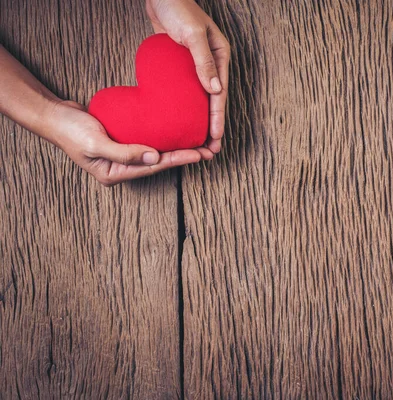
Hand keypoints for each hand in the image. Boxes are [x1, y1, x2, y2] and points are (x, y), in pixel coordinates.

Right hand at [44, 100, 212, 186]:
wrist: (54, 115)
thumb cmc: (71, 130)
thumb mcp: (96, 143)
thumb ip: (125, 152)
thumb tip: (155, 157)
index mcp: (115, 174)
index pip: (154, 167)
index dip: (177, 160)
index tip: (198, 154)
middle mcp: (122, 167)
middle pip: (159, 162)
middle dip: (183, 156)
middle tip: (208, 150)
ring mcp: (122, 155)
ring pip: (156, 152)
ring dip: (177, 147)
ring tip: (200, 143)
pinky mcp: (123, 140)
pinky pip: (148, 140)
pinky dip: (163, 136)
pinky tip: (178, 132)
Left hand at [146, 0, 230, 156]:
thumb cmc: (177, 7)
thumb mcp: (192, 33)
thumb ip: (203, 60)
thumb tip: (215, 91)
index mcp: (220, 56)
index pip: (220, 93)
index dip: (218, 117)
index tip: (215, 138)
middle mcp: (211, 63)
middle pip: (213, 100)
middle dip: (212, 126)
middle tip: (210, 151)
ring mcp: (197, 65)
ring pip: (200, 98)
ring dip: (200, 120)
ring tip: (198, 142)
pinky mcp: (181, 65)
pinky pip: (186, 90)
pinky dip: (186, 106)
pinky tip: (181, 120)